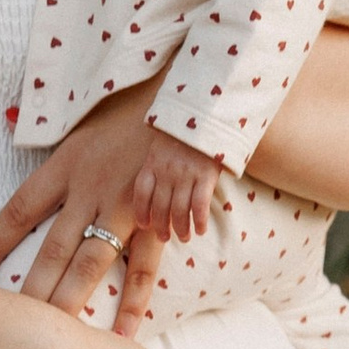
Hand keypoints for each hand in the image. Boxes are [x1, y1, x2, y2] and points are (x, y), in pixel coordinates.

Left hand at [0, 76, 174, 333]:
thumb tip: (5, 114)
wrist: (191, 103)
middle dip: (31, 289)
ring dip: (72, 301)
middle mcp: (92, 192)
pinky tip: (122, 334)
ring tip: (55, 339)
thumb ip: (44, 116)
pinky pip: (144, 268)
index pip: (19, 210)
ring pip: (92, 264)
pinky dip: (134, 302)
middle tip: (9, 325)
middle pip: (52, 249)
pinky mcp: (159, 221)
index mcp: (68, 165)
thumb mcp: (83, 106)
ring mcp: (126, 210)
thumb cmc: (135, 101)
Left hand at [130, 125, 222, 242]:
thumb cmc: (186, 129)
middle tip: (165, 237)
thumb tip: (155, 183)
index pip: (140, 194)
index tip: (144, 225)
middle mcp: (166, 171)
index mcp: (153, 163)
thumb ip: (158, 162)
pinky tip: (201, 229)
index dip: (141, 212)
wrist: (208, 112)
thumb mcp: (163, 142)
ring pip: (179, 210)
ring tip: (184, 237)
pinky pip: (200, 205)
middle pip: (160, 207)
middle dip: (161, 226)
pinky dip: (200, 220)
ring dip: (181, 228)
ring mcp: (185, 174)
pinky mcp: (205, 176)